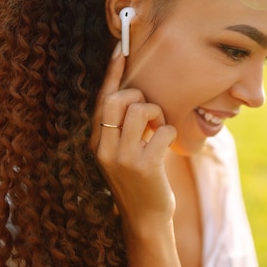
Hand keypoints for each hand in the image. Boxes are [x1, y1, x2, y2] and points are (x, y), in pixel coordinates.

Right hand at [90, 42, 176, 236]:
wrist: (146, 218)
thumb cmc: (139, 179)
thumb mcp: (123, 152)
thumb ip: (122, 127)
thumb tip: (135, 93)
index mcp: (97, 142)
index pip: (102, 99)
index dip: (112, 72)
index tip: (121, 47)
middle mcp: (103, 148)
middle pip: (117, 99)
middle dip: (138, 96)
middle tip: (149, 113)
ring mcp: (122, 158)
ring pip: (141, 109)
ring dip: (157, 114)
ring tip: (158, 130)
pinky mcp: (144, 166)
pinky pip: (162, 129)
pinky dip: (169, 132)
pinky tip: (166, 147)